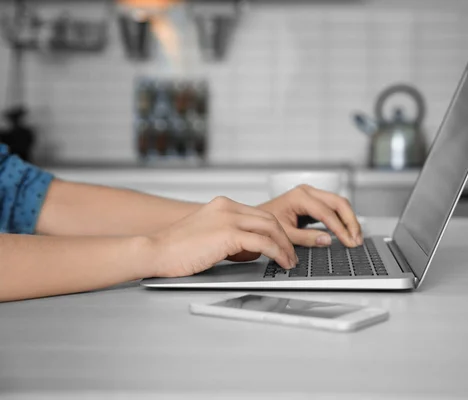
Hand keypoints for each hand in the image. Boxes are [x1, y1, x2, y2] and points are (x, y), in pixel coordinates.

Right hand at [147, 196, 296, 277]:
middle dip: (285, 238)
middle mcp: (227, 207)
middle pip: (269, 219)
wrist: (155, 251)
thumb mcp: (208, 235)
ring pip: (270, 228)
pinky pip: (263, 243)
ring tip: (289, 261)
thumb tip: (253, 250)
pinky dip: (277, 252)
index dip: (276, 230)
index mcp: (223, 205)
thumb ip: (230, 236)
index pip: (259, 214)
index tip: (283, 244)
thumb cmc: (176, 250)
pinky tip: (280, 262)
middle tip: (291, 255)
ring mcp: (228, 219)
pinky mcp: (228, 234)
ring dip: (284, 246)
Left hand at [258, 184, 362, 247]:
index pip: (326, 212)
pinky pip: (334, 207)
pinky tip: (347, 232)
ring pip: (339, 203)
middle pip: (339, 203)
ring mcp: (312, 194)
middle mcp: (308, 191)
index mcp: (300, 196)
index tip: (348, 242)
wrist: (258, 218)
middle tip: (356, 240)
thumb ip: (306, 238)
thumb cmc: (267, 222)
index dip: (340, 228)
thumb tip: (327, 240)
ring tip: (355, 238)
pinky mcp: (314, 200)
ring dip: (349, 220)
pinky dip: (342, 219)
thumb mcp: (285, 233)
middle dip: (350, 222)